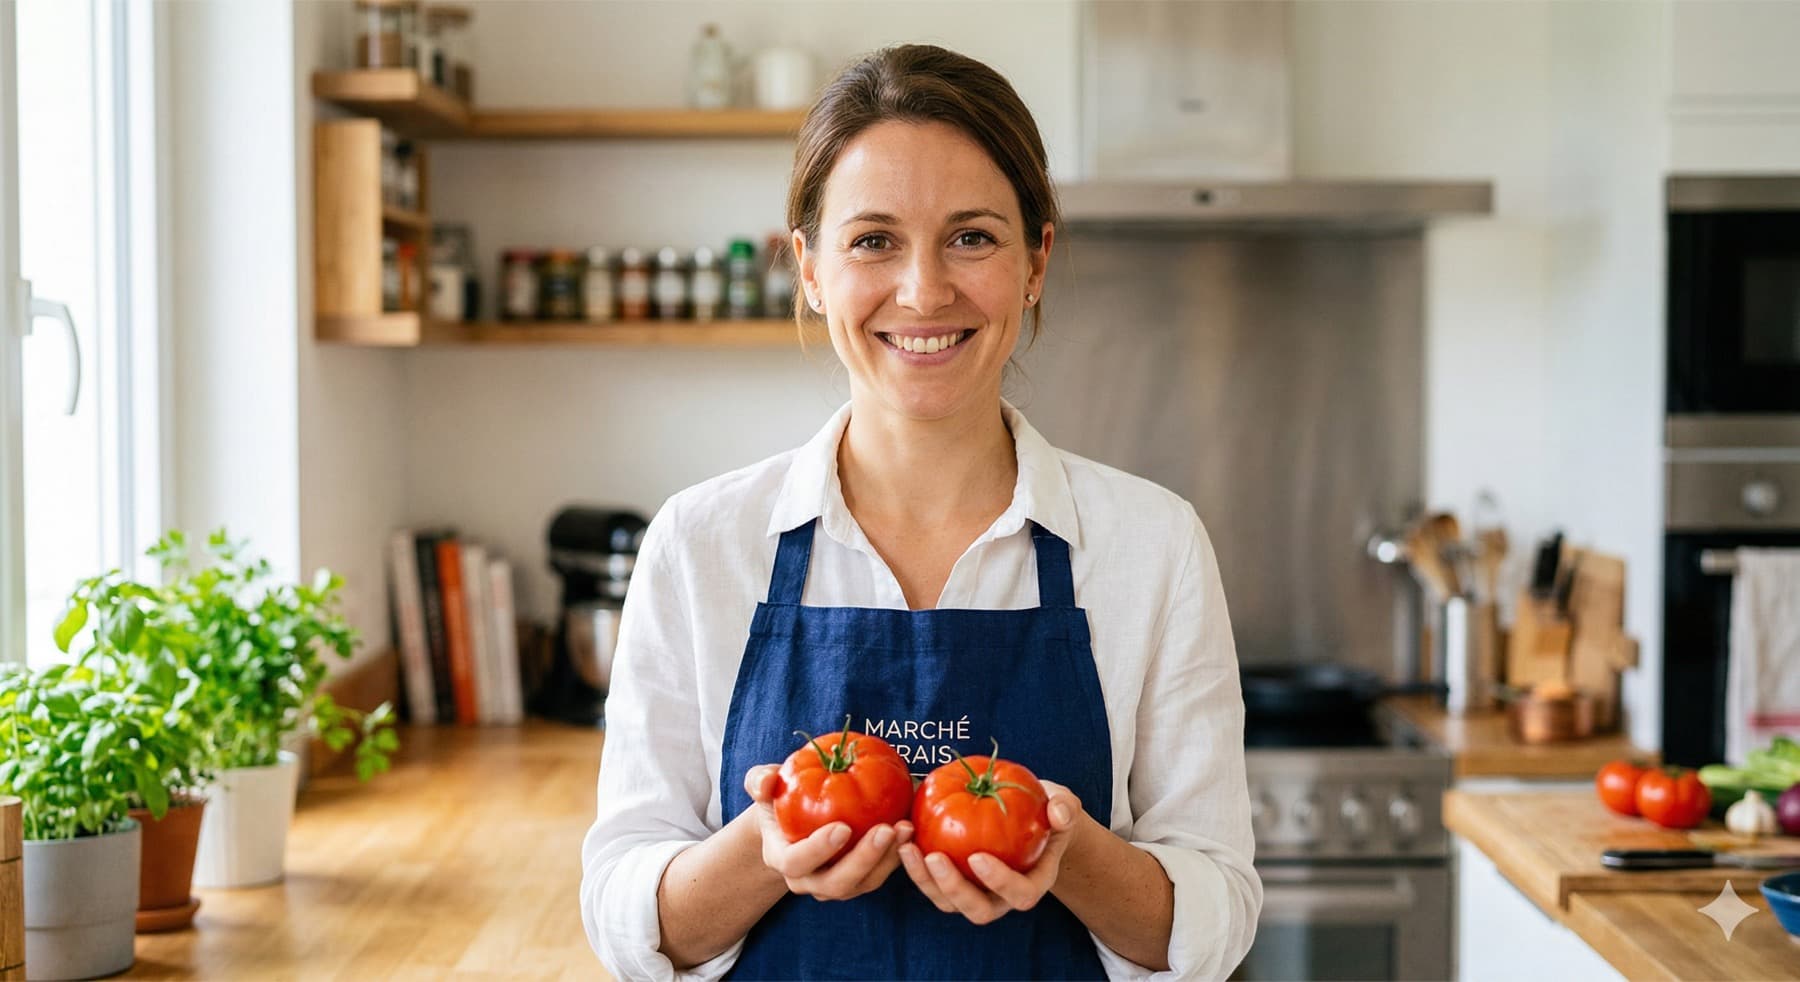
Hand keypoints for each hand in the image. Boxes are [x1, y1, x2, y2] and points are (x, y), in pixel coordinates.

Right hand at [743, 764, 911, 900]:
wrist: (794, 820)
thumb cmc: (779, 798)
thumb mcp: (764, 784)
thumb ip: (760, 780)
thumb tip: (766, 783)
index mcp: (782, 859)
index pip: (797, 862)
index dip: (818, 849)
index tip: (842, 827)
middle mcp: (809, 880)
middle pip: (837, 882)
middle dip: (864, 859)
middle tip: (886, 829)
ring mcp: (836, 885)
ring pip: (864, 883)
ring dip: (888, 859)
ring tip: (906, 827)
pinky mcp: (860, 880)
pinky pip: (880, 874)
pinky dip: (897, 855)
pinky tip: (911, 829)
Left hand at [898, 779, 1083, 924]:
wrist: (1027, 818)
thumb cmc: (1046, 811)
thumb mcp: (1063, 804)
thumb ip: (1065, 808)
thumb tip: (1058, 814)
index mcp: (1033, 882)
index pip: (1020, 894)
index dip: (999, 882)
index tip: (977, 857)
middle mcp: (1002, 897)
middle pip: (978, 910)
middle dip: (954, 889)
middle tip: (934, 857)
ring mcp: (975, 892)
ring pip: (947, 902)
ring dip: (924, 881)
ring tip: (907, 848)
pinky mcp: (951, 881)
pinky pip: (930, 882)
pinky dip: (913, 865)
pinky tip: (901, 836)